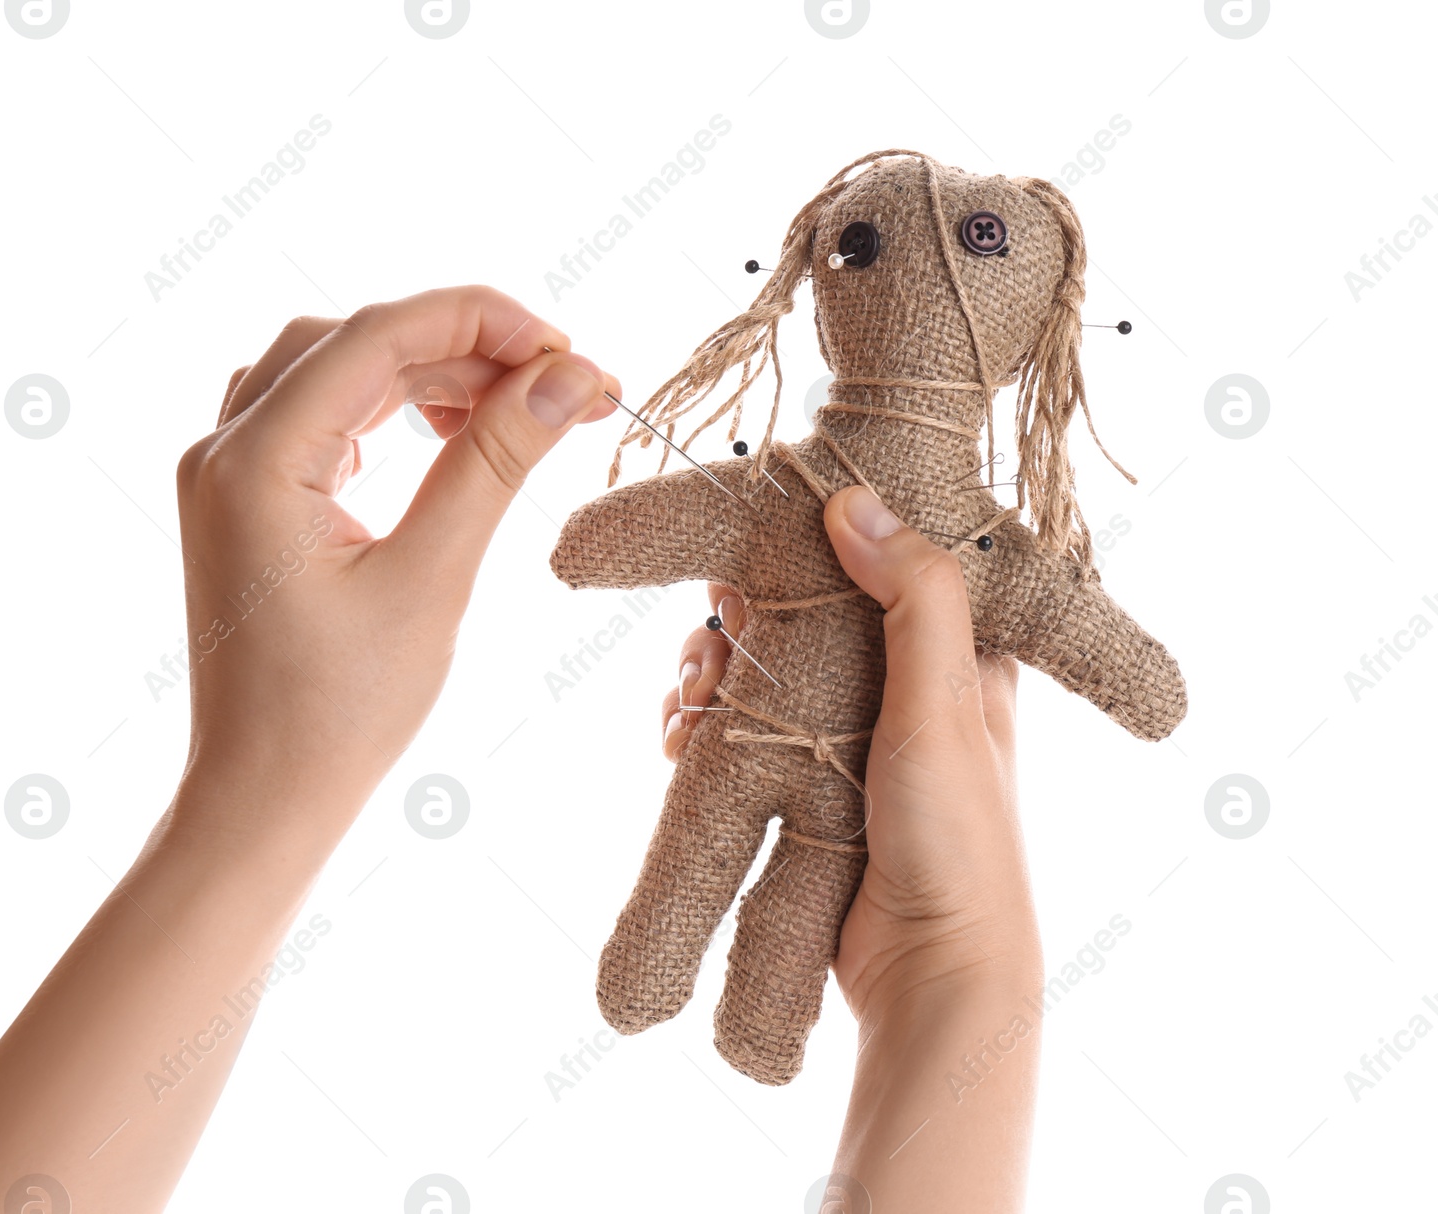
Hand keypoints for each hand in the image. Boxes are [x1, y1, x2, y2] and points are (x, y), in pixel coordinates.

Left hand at [173, 286, 619, 849]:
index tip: (567, 349)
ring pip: (336, 369)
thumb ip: (495, 462)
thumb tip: (568, 378)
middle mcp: (225, 448)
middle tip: (561, 384)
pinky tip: (448, 433)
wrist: (264, 797)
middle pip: (356, 342)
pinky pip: (319, 414)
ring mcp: (227, 471)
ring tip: (515, 408)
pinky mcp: (247, 498)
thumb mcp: (432, 578)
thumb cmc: (338, 712)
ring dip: (428, 372)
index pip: (378, 335)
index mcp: (255, 461)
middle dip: (465, 347)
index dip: (483, 322)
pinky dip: (390, 407)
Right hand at [664, 484, 1038, 1031]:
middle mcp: (899, 692)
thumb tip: (853, 499)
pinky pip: (740, 739)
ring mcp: (846, 744)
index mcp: (952, 658)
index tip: (746, 560)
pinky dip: (703, 732)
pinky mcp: (802, 792)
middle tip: (704, 649)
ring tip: (686, 702)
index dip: (808, 551)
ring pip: (760, 677)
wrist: (934, 975)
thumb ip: (915, 597)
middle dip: (737, 626)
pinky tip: (681, 742)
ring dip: (711, 679)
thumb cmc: (958, 838)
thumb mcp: (943, 704)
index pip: (871, 568)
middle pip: (798, 618)